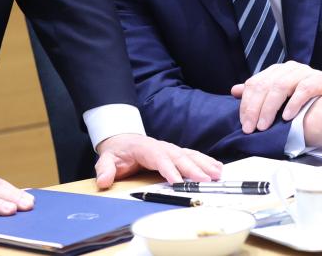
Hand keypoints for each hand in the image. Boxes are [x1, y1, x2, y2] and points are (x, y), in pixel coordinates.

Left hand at [94, 134, 221, 188]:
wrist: (122, 140)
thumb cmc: (118, 152)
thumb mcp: (107, 159)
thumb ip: (105, 169)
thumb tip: (103, 181)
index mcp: (145, 149)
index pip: (159, 158)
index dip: (168, 169)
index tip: (177, 181)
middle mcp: (161, 147)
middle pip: (179, 157)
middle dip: (192, 169)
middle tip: (205, 180)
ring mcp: (170, 149)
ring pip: (189, 155)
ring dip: (204, 164)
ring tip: (217, 174)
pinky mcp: (176, 153)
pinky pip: (193, 156)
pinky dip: (206, 161)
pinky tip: (217, 168)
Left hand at [230, 61, 321, 133]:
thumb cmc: (306, 101)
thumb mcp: (280, 97)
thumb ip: (259, 93)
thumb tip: (235, 90)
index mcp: (276, 71)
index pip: (255, 83)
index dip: (247, 104)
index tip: (244, 124)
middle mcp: (289, 68)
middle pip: (265, 85)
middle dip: (255, 108)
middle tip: (251, 128)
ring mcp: (305, 72)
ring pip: (281, 86)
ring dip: (270, 107)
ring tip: (264, 125)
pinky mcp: (320, 79)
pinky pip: (305, 89)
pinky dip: (294, 103)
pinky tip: (288, 117)